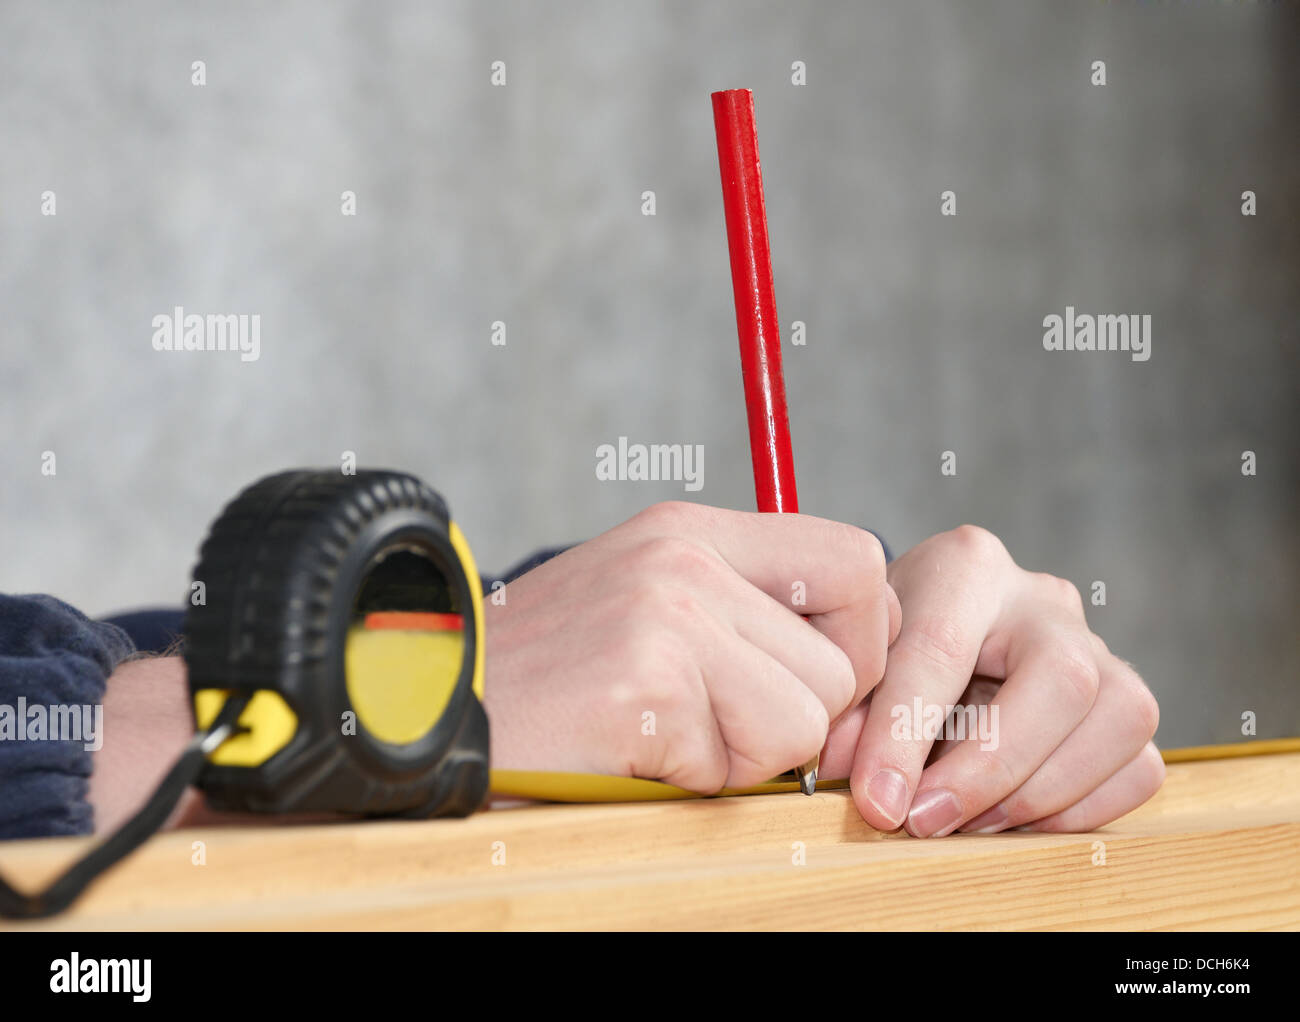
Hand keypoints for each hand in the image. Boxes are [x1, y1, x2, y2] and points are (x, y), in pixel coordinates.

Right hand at [483, 502, 900, 790]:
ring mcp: (665, 615)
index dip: (864, 639)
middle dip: (798, 721)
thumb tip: (863, 693)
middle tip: (712, 727)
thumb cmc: (553, 679)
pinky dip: (693, 780)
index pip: (856, 561)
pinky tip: (629, 752)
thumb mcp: (652, 615)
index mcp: (691, 531)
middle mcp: (686, 559)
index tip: (818, 685)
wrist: (431, 706)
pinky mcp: (645, 685)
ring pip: (804, 718)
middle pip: (844, 661)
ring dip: (743, 757)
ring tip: (660, 735)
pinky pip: (738, 764)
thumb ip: (751, 628)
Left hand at [821, 525, 1162, 835]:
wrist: (924, 622)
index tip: (879, 802)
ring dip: (1043, 792)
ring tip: (969, 823)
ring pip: (1122, 716)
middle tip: (927, 819)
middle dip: (993, 766)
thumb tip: (873, 791)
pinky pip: (1140, 764)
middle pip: (1064, 677)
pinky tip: (1013, 820)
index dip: (906, 735)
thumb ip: (853, 713)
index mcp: (965, 567)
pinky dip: (1082, 809)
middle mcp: (1042, 599)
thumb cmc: (885, 639)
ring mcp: (1097, 645)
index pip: (941, 649)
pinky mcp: (1123, 699)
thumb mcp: (855, 659)